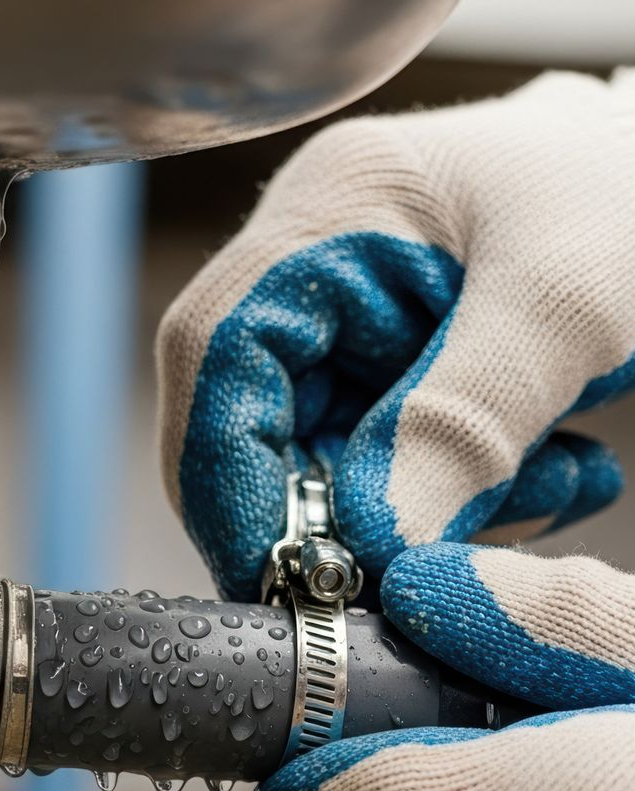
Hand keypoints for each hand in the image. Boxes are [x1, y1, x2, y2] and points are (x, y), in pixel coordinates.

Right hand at [157, 70, 634, 599]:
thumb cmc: (631, 190)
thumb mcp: (561, 310)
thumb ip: (458, 425)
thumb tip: (369, 546)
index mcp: (329, 214)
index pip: (216, 355)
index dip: (224, 481)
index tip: (284, 580)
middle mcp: (314, 270)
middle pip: (258, 425)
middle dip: (344, 514)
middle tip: (432, 569)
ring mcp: (350, 322)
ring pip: (330, 463)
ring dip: (432, 509)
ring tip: (553, 480)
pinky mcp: (391, 367)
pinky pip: (388, 464)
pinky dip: (465, 493)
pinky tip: (555, 466)